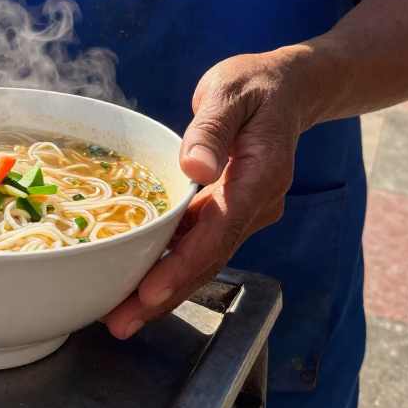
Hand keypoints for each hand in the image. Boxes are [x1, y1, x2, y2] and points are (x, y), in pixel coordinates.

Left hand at [103, 49, 312, 339]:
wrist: (287, 88)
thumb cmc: (255, 84)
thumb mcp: (230, 92)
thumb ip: (211, 129)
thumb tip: (194, 168)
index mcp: (261, 177)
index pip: (219, 232)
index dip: (183, 266)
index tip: (150, 293)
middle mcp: (257, 204)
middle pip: (209, 259)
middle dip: (165, 295)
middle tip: (120, 322)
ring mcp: (246, 212)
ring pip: (204, 259)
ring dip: (164, 288)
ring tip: (120, 314)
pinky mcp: (231, 211)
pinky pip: (201, 244)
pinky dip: (172, 264)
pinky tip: (139, 280)